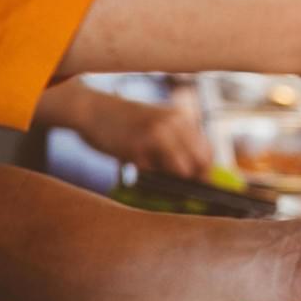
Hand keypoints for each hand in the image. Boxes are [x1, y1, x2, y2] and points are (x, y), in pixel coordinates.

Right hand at [37, 81, 213, 177]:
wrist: (93, 109)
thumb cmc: (127, 122)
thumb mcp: (159, 123)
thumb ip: (178, 143)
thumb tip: (198, 175)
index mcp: (182, 118)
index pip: (207, 153)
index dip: (204, 173)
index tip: (197, 186)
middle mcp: (174, 124)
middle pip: (199, 164)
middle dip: (193, 181)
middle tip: (179, 190)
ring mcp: (156, 135)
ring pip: (181, 171)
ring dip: (172, 182)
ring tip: (155, 177)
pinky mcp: (137, 148)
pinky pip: (154, 174)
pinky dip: (150, 178)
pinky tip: (138, 168)